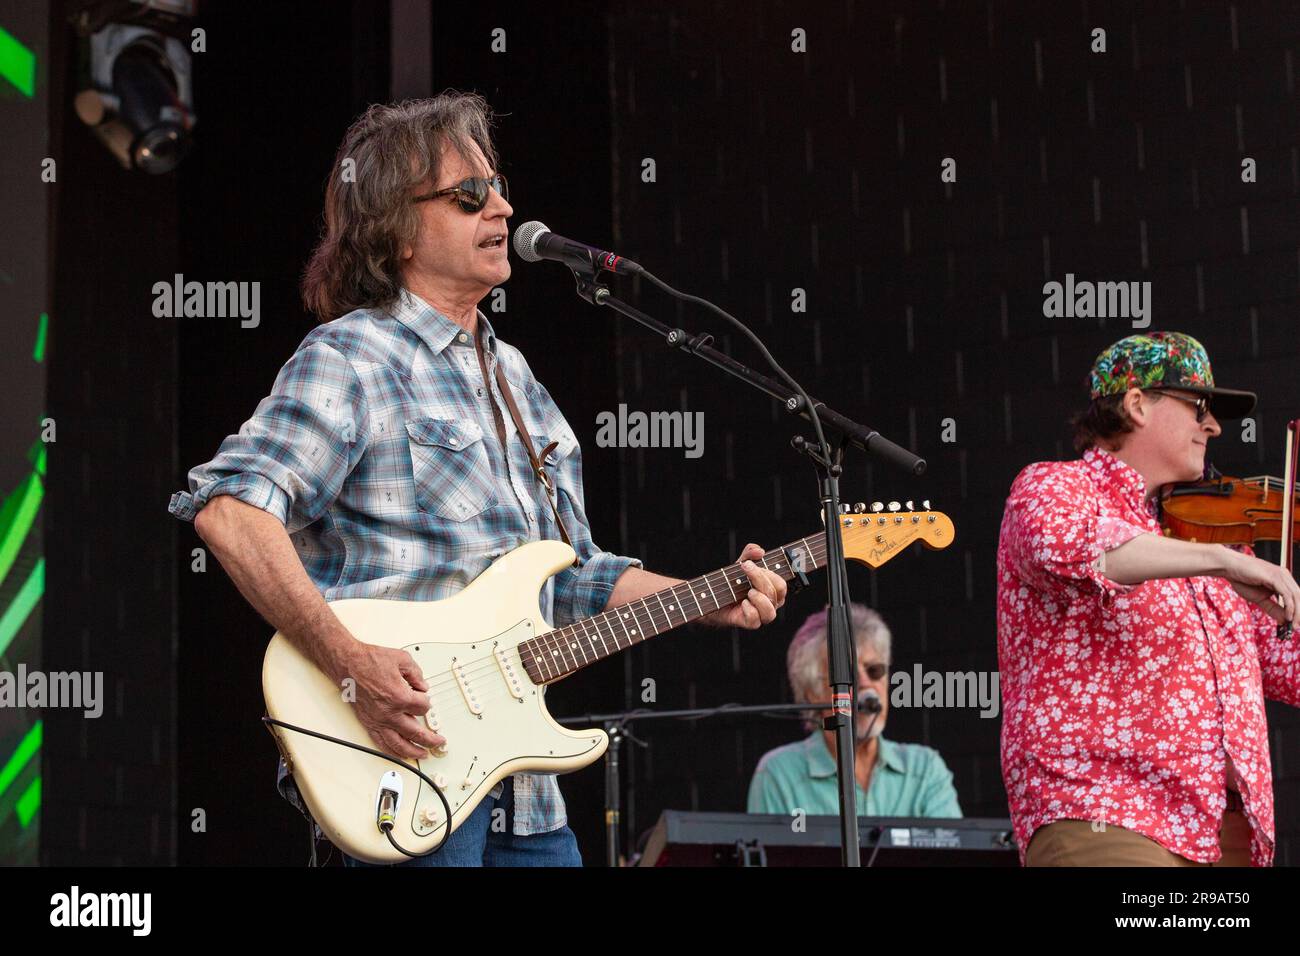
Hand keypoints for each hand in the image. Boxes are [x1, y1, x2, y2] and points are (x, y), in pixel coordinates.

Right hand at [336, 642, 445, 759]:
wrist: (347, 665)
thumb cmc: (369, 660)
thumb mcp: (402, 660)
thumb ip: (417, 674)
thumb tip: (423, 686)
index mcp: (399, 697)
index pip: (423, 707)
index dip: (427, 701)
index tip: (424, 697)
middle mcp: (388, 713)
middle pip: (416, 733)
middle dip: (430, 739)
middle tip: (438, 741)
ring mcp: (378, 720)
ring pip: (399, 744)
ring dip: (413, 752)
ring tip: (423, 754)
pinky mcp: (368, 723)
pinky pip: (381, 743)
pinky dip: (392, 752)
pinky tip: (399, 754)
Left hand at [700, 542, 787, 628]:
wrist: (713, 597)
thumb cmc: (733, 581)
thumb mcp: (741, 563)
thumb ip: (750, 553)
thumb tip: (760, 551)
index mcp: (773, 590)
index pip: (781, 584)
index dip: (768, 572)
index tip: (747, 564)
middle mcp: (771, 603)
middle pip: (777, 592)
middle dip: (760, 577)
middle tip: (744, 568)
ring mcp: (761, 615)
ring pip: (770, 611)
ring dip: (759, 598)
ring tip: (748, 592)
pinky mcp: (749, 623)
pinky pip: (755, 621)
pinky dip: (750, 610)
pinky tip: (743, 603)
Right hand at [1222, 548, 1299, 626]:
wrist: (1230, 568)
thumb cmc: (1242, 580)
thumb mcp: (1260, 599)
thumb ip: (1273, 608)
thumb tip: (1285, 620)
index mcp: (1283, 579)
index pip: (1297, 597)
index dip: (1298, 611)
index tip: (1295, 624)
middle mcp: (1285, 576)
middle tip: (1296, 627)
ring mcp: (1281, 575)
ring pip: (1296, 596)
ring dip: (1297, 613)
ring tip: (1293, 625)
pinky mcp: (1275, 577)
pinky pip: (1287, 595)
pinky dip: (1289, 607)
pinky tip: (1288, 616)